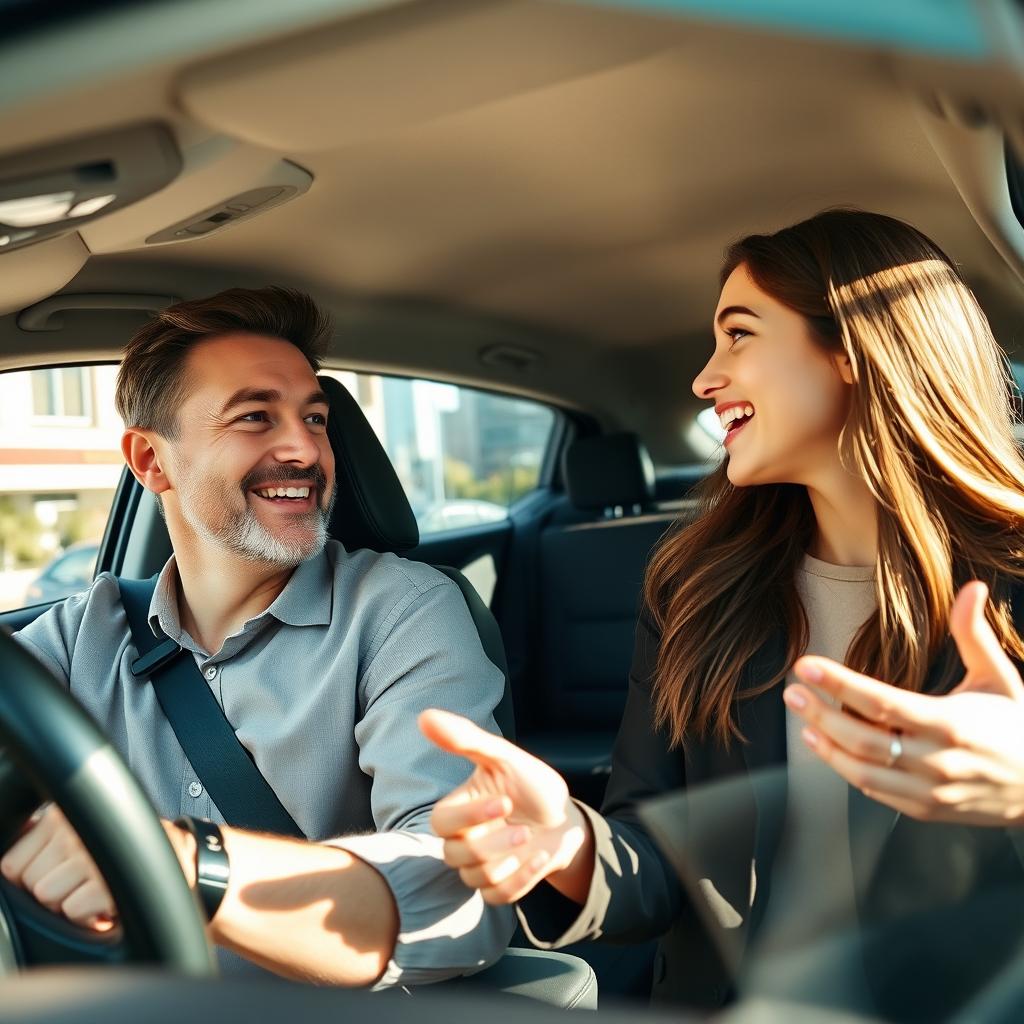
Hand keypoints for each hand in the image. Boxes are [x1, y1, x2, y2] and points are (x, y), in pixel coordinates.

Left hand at [0, 804, 115, 930]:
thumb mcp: (72, 832)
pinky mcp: (108, 884)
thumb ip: (39, 838)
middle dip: (47, 893)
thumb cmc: (112, 849)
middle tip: (75, 885)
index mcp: (58, 818)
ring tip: (87, 891)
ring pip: (47, 896)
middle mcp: (74, 834)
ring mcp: (91, 858)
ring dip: (65, 904)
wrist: (165, 855)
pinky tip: (100, 902)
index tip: (53, 875)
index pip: (10, 866)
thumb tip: (10, 853)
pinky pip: (73, 909)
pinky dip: (86, 915)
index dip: (28, 879)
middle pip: (29, 883)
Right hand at [419, 709, 591, 903]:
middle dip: (490, 845)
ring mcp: (480, 866)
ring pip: (475, 878)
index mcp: (458, 809)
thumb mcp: (504, 758)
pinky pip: (497, 896)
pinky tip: (541, 857)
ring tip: (532, 840)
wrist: (566, 817)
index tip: (504, 802)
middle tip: (523, 828)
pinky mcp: (499, 887)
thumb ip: (466, 740)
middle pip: (454, 855)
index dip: (468, 817)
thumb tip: (425, 716)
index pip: (440, 822)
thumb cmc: (531, 784)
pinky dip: (522, 879)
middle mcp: (463, 840)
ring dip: (508, 862)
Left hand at [784, 581, 1023, 825]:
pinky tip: (827, 746)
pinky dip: (846, 769)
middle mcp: (938, 761)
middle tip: (792, 691)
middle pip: (863, 740)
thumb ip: (974, 634)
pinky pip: (875, 793)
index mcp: (951, 723)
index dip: (838, 683)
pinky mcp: (925, 810)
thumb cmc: (1015, 725)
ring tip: (802, 722)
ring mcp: (931, 791)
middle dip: (820, 714)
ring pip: (863, 772)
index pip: (882, 702)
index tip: (805, 664)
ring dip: (826, 746)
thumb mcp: (998, 677)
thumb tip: (974, 587)